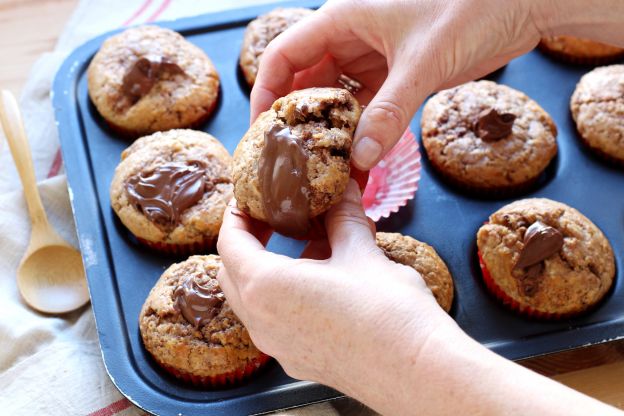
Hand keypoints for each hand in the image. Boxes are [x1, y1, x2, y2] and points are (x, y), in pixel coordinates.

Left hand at [217, 180, 454, 387]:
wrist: (418, 372)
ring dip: (268, 269)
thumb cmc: (388, 313)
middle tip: (274, 220)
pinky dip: (284, 295)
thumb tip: (343, 190)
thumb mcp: (362, 251)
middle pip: (233, 274)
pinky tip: (322, 281)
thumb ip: (344, 217)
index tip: (250, 201)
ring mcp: (278, 347)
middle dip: (248, 243)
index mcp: (266, 288)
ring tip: (309, 246)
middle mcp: (262, 322)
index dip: (237, 216)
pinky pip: (274, 321)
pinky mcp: (298, 360)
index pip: (230, 243)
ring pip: (254, 300)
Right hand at [251, 0, 543, 169]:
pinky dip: (362, 130)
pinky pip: (367, 105)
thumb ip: (390, 111)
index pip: (284, 55)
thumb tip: (362, 159)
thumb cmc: (472, 9)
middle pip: (306, 81)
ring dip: (332, 130)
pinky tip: (359, 157)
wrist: (520, 4)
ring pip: (336, 97)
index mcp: (343, 18)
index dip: (266, 93)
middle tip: (291, 160)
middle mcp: (351, 36)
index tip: (261, 132)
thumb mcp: (423, 63)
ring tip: (323, 167)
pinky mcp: (396, 72)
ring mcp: (373, 55)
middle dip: (298, 120)